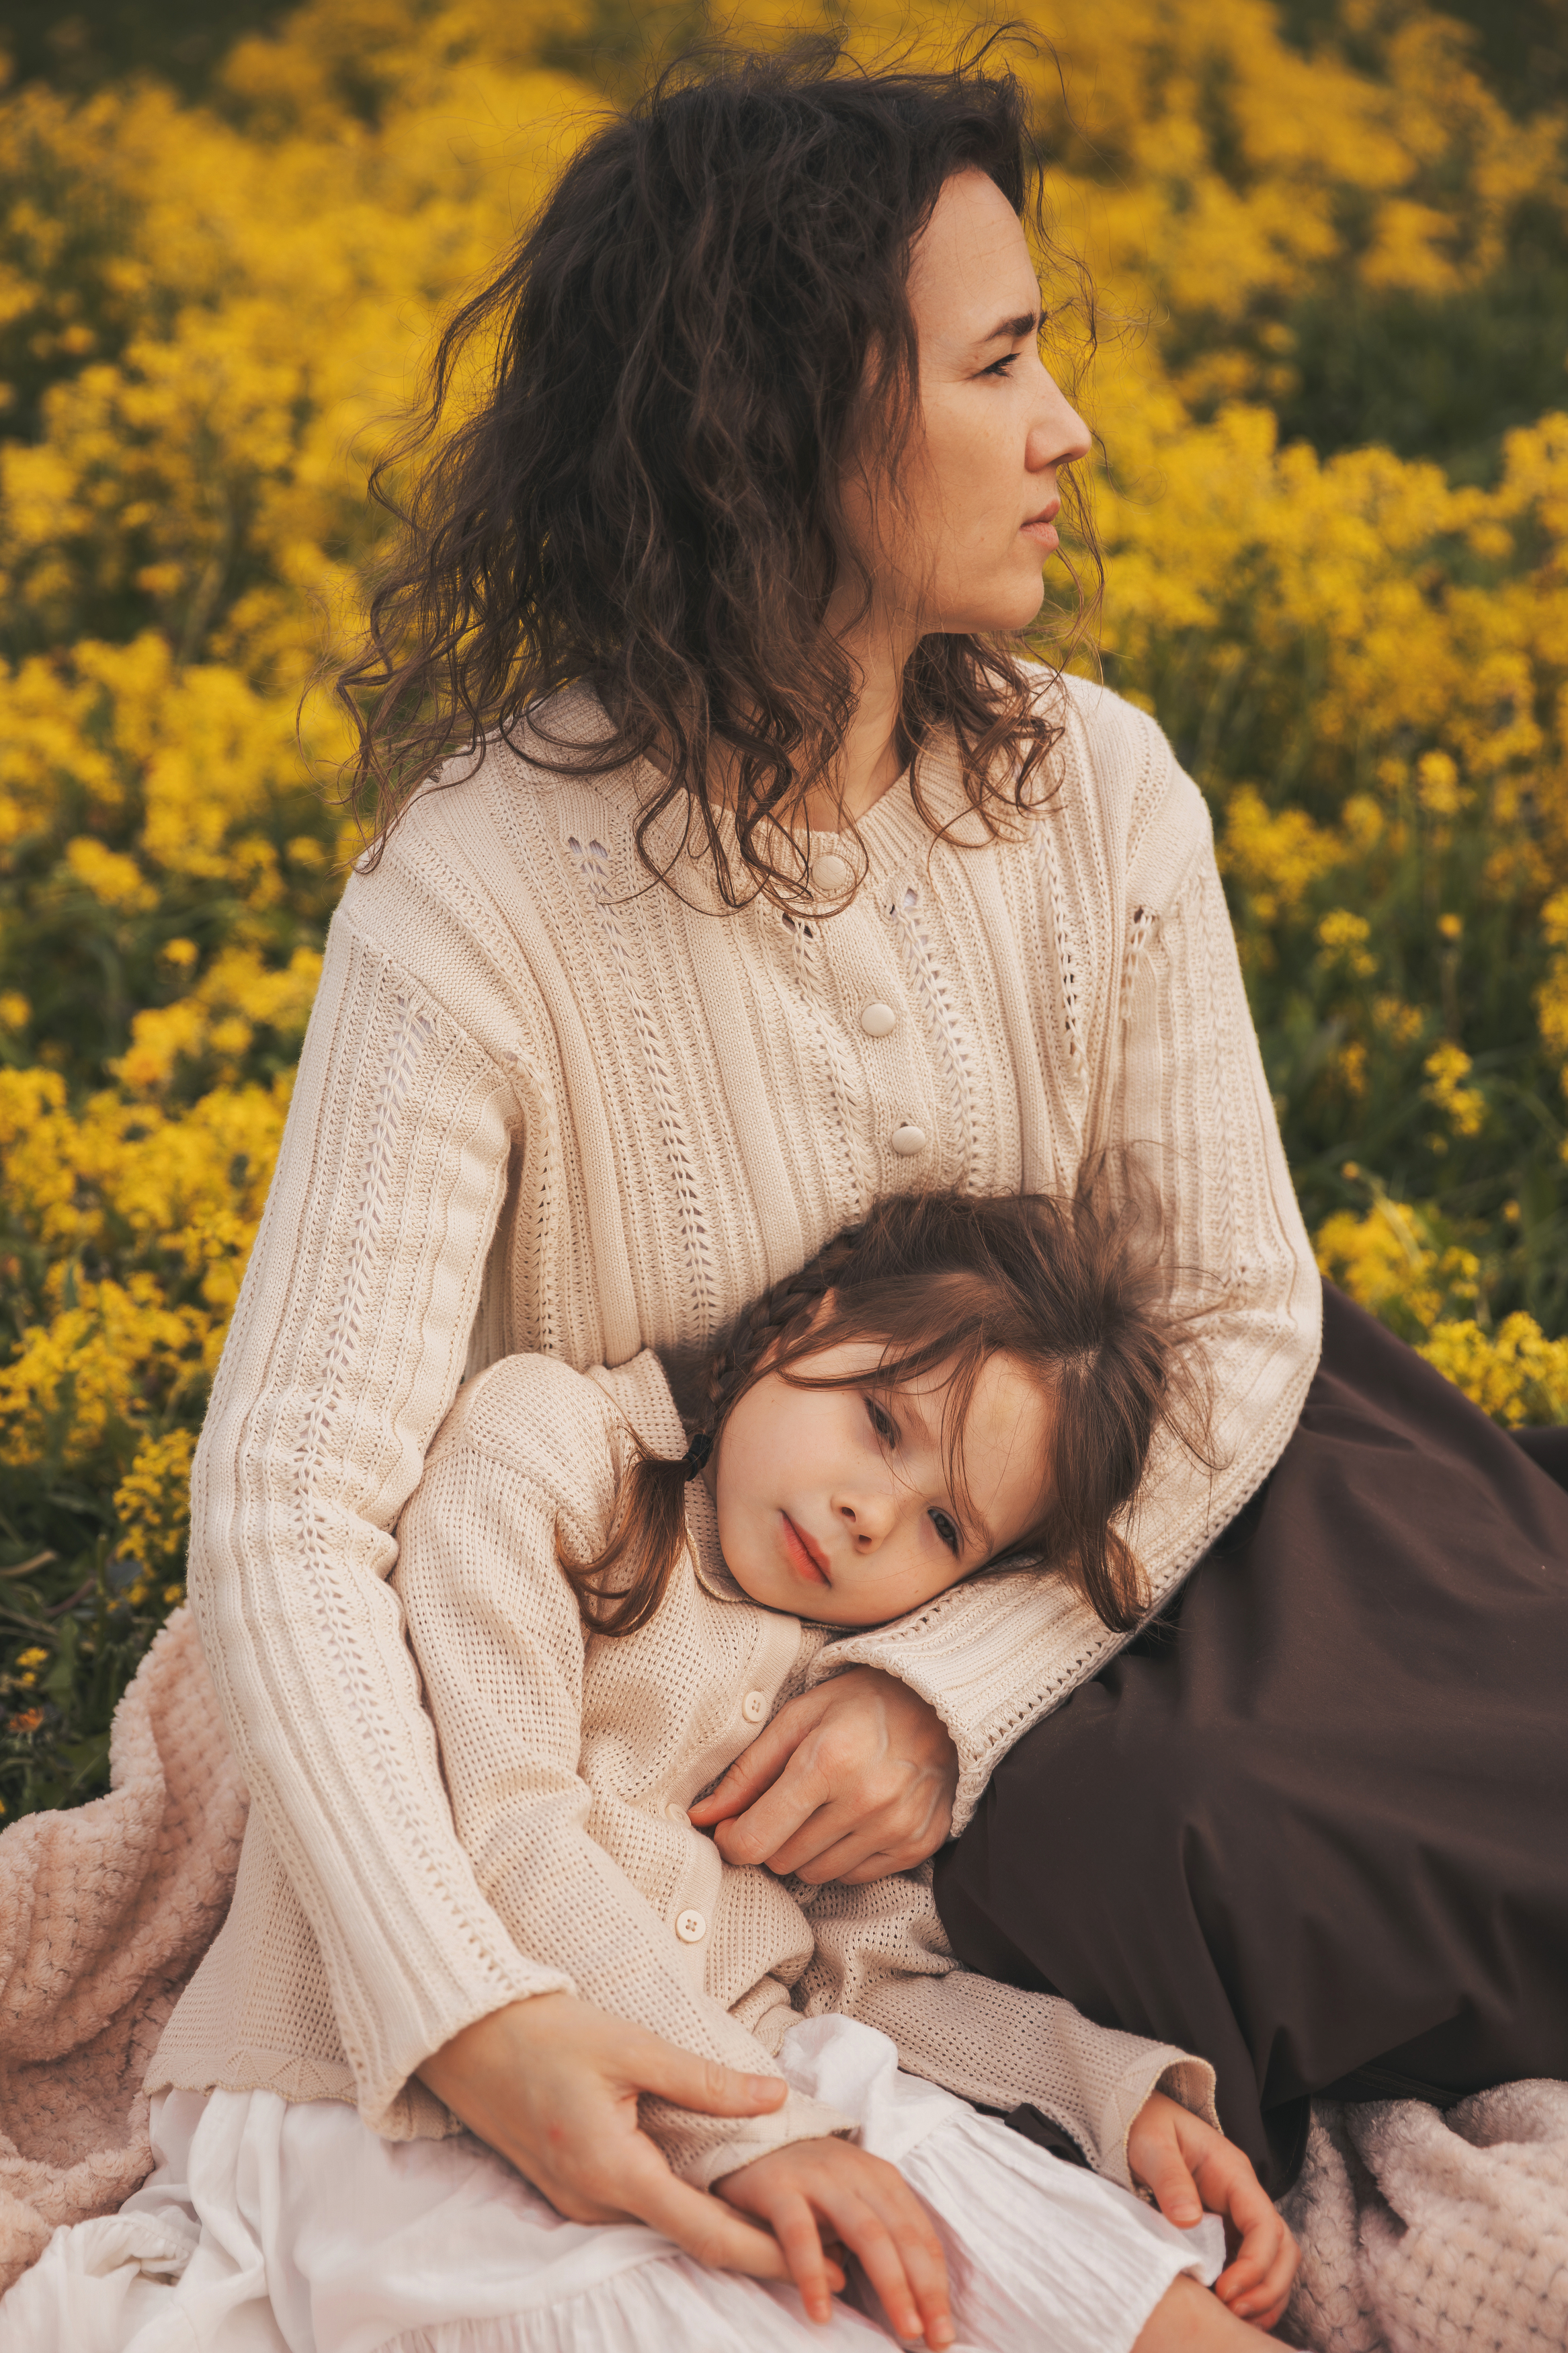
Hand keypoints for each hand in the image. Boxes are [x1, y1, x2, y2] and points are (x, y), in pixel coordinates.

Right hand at [417, 1993, 790, 2278]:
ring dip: (722, 2227)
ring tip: (790, 2219)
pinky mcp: (572, 2193)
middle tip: (827, 2243)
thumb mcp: (632, 2046)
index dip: (769, 2251)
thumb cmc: (550, 2034)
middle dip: (758, 2246)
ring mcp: (578, 2204)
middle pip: (690, 2240)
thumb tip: (776, 2098)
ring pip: (665, 2228)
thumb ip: (705, 2081)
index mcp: (612, 2171)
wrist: (470, 2038)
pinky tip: (723, 2194)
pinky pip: (640, 2212)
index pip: (706, 2232)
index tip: (824, 2261)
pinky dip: (686, 2209)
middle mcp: (594, 2203)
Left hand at [686, 1667, 958, 1882]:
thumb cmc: (860, 1703)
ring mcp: (896, 1828)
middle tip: (782, 1806)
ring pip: (817, 1874)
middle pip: (782, 1861)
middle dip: (770, 1838)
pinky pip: (856, 1877)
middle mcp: (865, 1801)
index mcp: (827, 1762)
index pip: (756, 1839)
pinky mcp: (918, 1845)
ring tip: (821, 1808)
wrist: (942, 1703)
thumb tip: (702, 1817)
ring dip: (806, 1850)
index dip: (731, 1839)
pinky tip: (853, 1818)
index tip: (730, 1825)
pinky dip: (843, 1855)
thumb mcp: (797, 1718)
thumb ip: (747, 1771)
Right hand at [717, 2134, 952, 2347]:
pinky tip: (821, 2312)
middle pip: (901, 2236)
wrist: (746, 2131)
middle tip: (935, 2338)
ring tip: (905, 2328)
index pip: (920, 2235)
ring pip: (867, 2233)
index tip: (945, 2332)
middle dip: (925, 2290)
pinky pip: (801, 2235)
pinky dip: (814, 2274)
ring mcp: (820, 2178)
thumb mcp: (851, 2201)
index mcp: (881, 2178)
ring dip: (892, 2284)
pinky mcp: (780, 2187)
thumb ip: (877, 2238)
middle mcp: (857, 2174)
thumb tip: (906, 2298)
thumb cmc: (807, 2182)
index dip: (937, 2285)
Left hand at [1126, 2092, 1298, 2331]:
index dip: (1255, 2263)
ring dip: (1265, 2295)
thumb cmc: (1145, 2127)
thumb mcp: (1152, 2145)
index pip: (1264, 2224)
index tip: (1226, 2290)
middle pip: (1283, 2248)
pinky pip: (1254, 2267)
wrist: (1138, 2119)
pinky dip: (1253, 2293)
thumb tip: (1188, 2220)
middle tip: (1233, 2311)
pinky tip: (1232, 2312)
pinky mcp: (1226, 2232)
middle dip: (1268, 2286)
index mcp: (1233, 2173)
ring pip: (1276, 2262)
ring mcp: (1238, 2216)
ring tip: (1234, 2318)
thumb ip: (1170, 2178)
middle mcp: (1244, 2197)